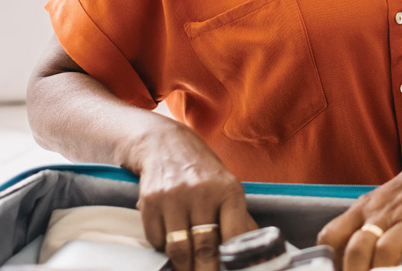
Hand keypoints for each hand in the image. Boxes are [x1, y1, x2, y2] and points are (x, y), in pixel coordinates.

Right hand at [127, 119, 258, 270]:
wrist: (164, 143)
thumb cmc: (201, 170)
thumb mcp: (225, 186)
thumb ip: (237, 216)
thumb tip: (251, 246)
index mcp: (229, 190)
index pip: (233, 235)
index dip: (230, 260)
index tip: (228, 270)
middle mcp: (203, 192)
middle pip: (205, 247)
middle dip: (205, 270)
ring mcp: (175, 196)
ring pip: (179, 248)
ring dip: (183, 265)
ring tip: (188, 268)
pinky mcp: (150, 201)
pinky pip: (156, 239)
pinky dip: (162, 246)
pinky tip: (169, 239)